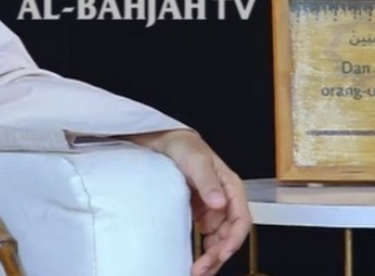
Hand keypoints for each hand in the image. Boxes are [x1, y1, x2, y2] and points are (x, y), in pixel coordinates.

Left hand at [126, 129, 250, 275]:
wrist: (165, 142)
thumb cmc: (183, 147)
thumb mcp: (195, 160)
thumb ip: (207, 180)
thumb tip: (219, 202)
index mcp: (231, 188)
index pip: (241, 220)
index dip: (233, 240)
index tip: (220, 254)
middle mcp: (226, 201)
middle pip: (230, 235)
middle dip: (219, 255)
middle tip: (201, 270)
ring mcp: (214, 208)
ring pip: (219, 239)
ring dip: (212, 256)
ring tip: (197, 271)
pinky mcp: (201, 213)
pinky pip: (207, 235)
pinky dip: (203, 249)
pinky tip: (194, 260)